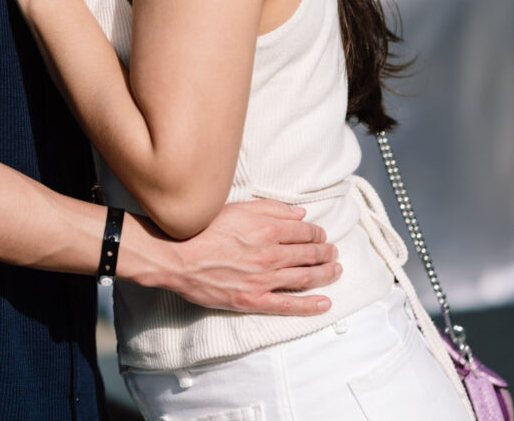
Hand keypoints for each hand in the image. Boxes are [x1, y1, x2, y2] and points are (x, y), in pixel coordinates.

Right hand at [122, 199, 340, 314]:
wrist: (177, 257)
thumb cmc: (202, 230)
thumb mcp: (235, 208)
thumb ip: (270, 208)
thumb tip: (300, 214)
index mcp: (267, 229)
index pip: (304, 232)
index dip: (317, 233)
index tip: (321, 235)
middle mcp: (270, 254)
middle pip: (309, 254)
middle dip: (326, 252)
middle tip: (333, 252)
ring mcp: (264, 280)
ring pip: (305, 277)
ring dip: (326, 274)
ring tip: (336, 271)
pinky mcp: (254, 300)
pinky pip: (288, 305)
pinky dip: (310, 305)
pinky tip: (326, 303)